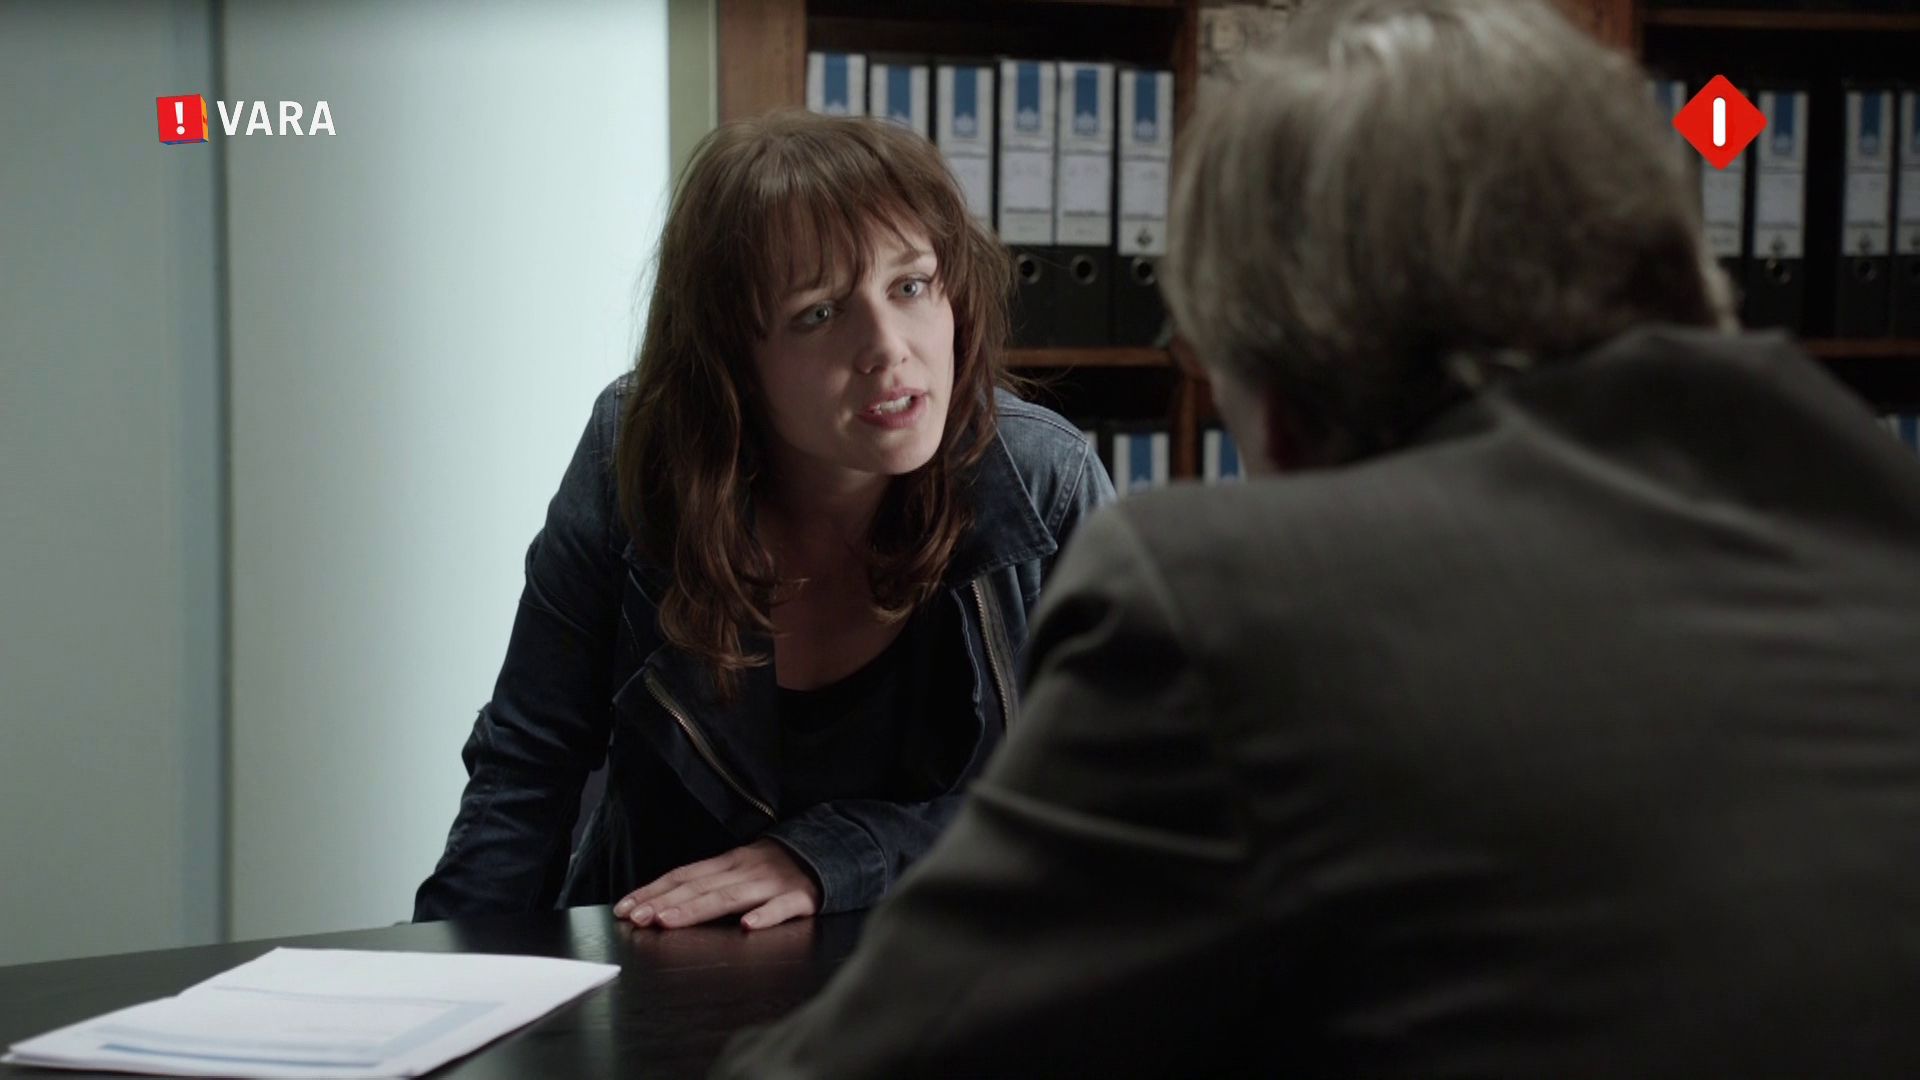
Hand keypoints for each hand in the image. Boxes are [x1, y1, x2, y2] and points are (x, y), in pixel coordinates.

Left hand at [612, 839, 821, 930]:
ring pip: (729, 897)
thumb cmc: (777, 868)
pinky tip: (746, 927)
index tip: (625, 908)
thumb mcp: (740, 868)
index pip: (683, 875)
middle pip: (698, 887)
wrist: (831, 852)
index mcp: (728, 863)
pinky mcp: (801, 898)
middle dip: (663, 902)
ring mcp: (771, 883)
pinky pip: (781, 908)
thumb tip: (663, 903)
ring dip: (696, 909)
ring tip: (668, 921)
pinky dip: (764, 916)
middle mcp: (744, 870)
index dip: (653, 891)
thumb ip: (710, 883)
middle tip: (635, 919)